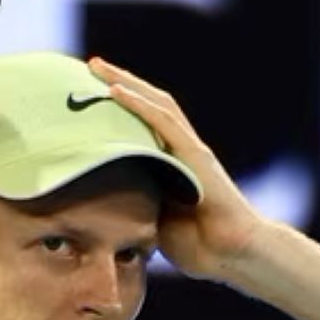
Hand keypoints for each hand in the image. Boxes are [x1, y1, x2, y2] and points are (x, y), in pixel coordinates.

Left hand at [88, 57, 267, 280]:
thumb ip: (133, 202)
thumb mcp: (152, 218)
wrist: (230, 253)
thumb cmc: (196, 244)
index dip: (119, 106)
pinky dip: (138, 105)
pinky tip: (117, 91)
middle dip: (119, 83)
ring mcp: (190, 149)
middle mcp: (181, 149)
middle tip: (90, 66)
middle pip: (148, 104)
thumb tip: (96, 205)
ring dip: (125, 83)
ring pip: (155, 104)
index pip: (143, 124)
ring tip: (96, 67)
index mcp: (171, 162)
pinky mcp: (195, 155)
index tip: (89, 92)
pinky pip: (163, 122)